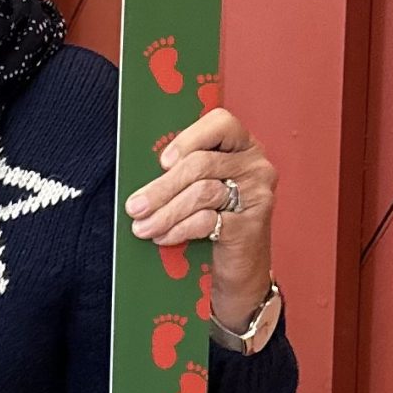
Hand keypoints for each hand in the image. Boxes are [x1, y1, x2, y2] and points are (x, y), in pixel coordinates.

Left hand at [124, 108, 276, 320]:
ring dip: (165, 212)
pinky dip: (179, 229)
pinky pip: (207, 220)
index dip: (189, 139)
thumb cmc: (214, 221)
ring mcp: (257, 193)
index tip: (162, 162)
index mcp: (242, 145)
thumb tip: (139, 172)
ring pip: (202, 193)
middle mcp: (255, 165)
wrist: (239, 269)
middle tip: (134, 207)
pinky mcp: (252, 224)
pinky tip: (163, 238)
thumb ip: (182, 172)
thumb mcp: (199, 189)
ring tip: (142, 227)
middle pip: (201, 164)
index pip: (221, 123)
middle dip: (162, 187)